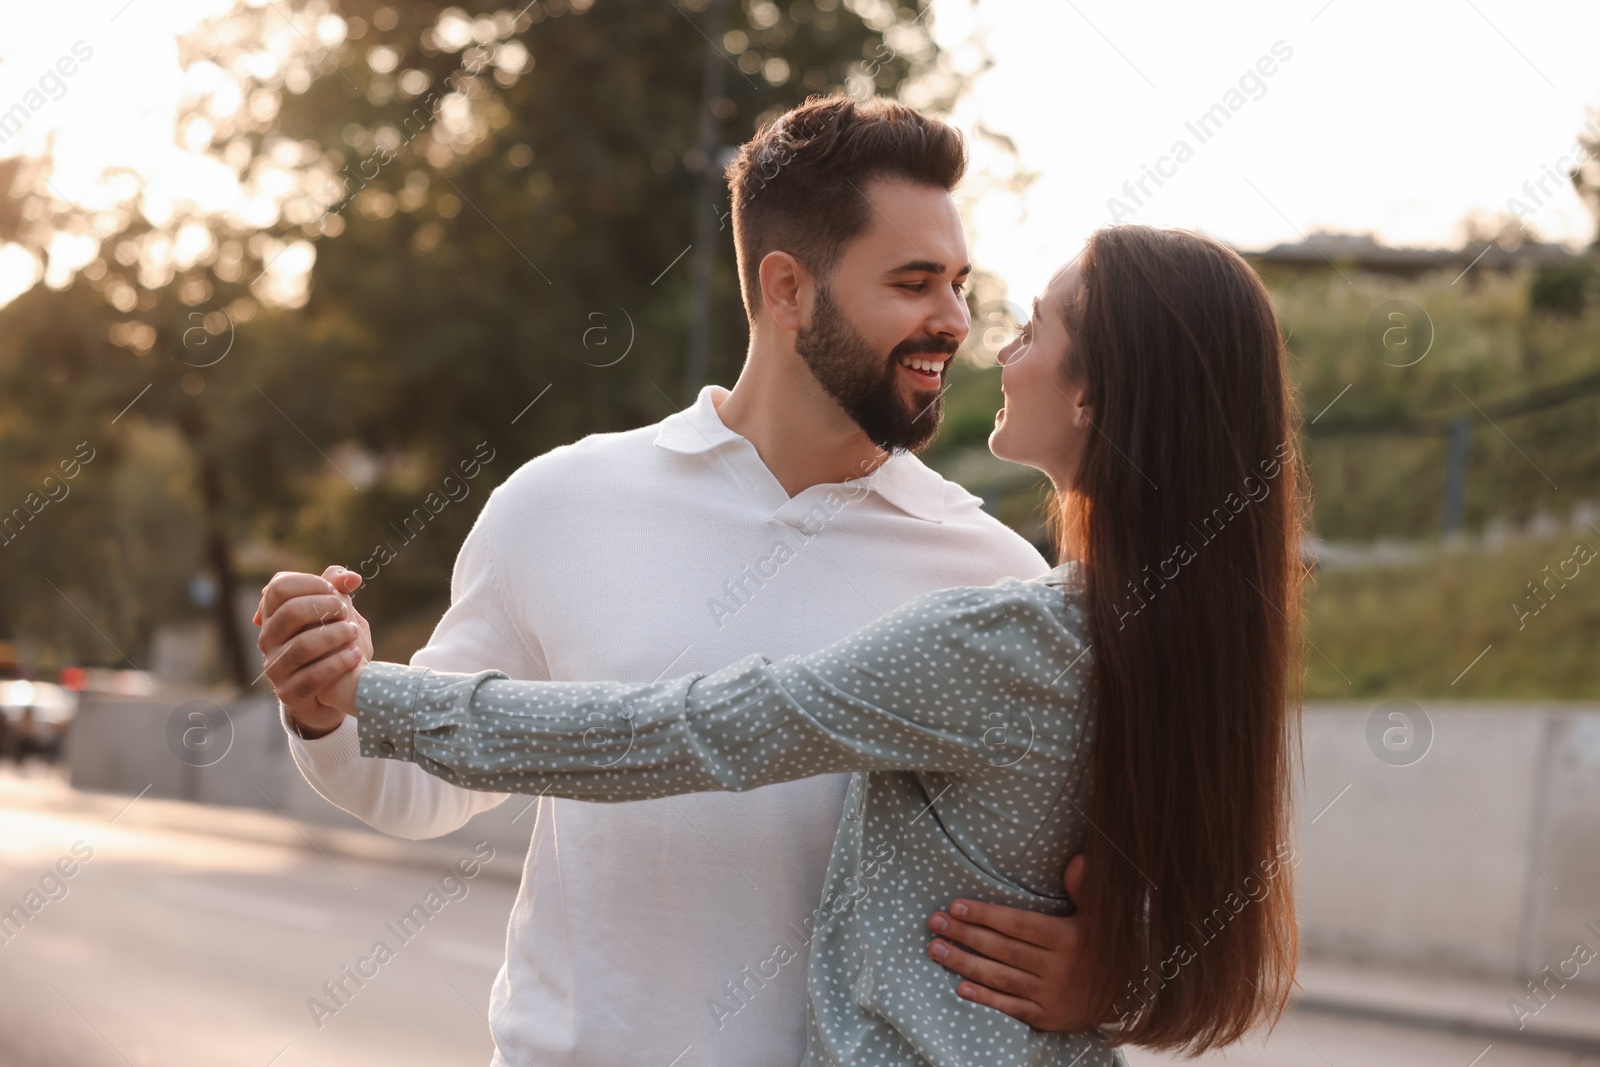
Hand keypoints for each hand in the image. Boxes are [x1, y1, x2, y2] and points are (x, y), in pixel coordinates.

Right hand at [256, 566, 372, 736]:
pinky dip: (338, 663)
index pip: (279, 586)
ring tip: (354, 633)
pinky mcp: (289, 693)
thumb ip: (339, 590)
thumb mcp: (337, 615)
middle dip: (325, 607)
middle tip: (345, 611)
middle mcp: (268, 641)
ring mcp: (276, 668)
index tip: (336, 590)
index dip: (311, 582)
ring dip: (334, 635)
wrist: (336, 690)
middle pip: (291, 612)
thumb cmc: (335, 645)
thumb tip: (351, 577)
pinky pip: (312, 677)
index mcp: (274, 616)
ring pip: (302, 646)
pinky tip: (355, 656)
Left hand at [926, 854, 1096, 1030]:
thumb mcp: (1100, 916)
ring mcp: (1049, 994)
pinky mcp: (1045, 1017)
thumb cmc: (1102, 947)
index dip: (986, 915)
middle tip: (934, 922)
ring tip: (936, 949)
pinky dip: (985, 998)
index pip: (1018, 924)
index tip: (956, 905)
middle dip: (965, 934)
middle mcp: (1056, 967)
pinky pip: (1010, 1006)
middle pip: (1002, 949)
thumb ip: (1085, 888)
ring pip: (1000, 977)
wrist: (1126, 997)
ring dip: (964, 964)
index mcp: (1066, 938)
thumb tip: (1078, 860)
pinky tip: (960, 988)